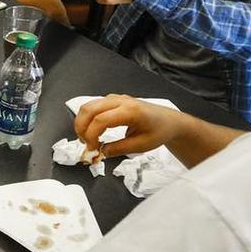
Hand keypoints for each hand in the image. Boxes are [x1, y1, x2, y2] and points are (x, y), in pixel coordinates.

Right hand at [73, 94, 188, 159]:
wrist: (169, 121)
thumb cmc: (159, 131)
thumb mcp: (142, 145)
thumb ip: (119, 149)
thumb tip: (101, 152)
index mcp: (130, 111)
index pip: (100, 120)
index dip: (91, 136)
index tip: (93, 149)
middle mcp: (121, 101)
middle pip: (89, 109)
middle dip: (81, 128)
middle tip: (85, 144)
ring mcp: (116, 98)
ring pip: (89, 105)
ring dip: (82, 122)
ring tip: (87, 139)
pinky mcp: (113, 100)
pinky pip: (94, 106)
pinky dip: (88, 119)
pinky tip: (93, 131)